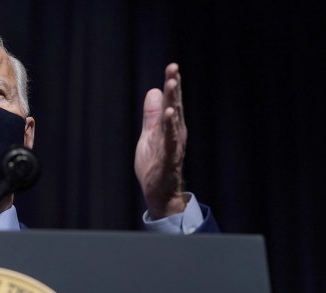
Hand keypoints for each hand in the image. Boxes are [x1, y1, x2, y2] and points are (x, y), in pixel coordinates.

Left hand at [134, 63, 187, 218]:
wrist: (160, 192)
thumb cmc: (156, 164)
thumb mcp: (149, 135)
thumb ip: (152, 115)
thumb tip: (154, 90)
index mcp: (171, 127)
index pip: (172, 102)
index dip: (172, 84)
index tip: (172, 66)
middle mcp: (176, 133)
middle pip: (175, 106)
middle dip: (174, 87)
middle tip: (174, 68)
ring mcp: (173, 145)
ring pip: (174, 120)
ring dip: (174, 101)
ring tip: (172, 84)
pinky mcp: (168, 158)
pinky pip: (170, 141)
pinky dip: (170, 127)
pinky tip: (171, 114)